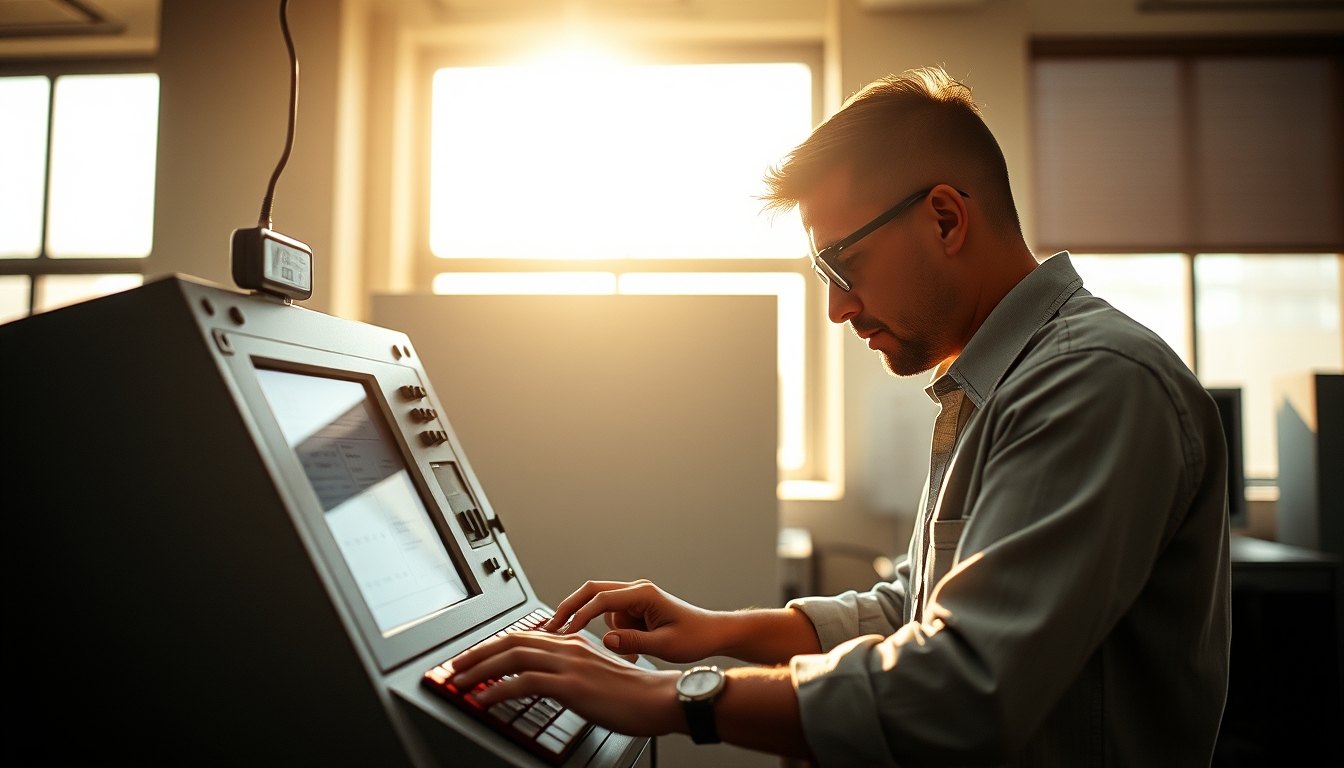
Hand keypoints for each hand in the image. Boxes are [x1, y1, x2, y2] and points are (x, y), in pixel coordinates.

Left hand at [446, 631, 682, 737]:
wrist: (658, 699)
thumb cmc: (631, 694)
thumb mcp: (594, 676)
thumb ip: (569, 672)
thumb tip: (544, 682)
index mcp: (572, 643)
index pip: (523, 636)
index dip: (494, 646)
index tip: (474, 658)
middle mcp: (567, 647)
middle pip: (511, 641)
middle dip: (478, 653)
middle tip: (455, 666)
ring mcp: (569, 664)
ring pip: (513, 657)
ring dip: (480, 669)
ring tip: (460, 681)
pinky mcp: (571, 685)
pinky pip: (524, 683)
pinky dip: (498, 690)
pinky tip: (484, 700)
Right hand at [544, 580, 726, 662]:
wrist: (713, 633)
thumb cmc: (695, 636)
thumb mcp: (665, 645)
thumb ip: (634, 643)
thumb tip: (606, 641)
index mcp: (643, 593)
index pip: (601, 599)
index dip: (579, 615)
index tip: (564, 632)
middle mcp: (636, 591)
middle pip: (592, 592)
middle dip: (570, 609)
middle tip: (550, 628)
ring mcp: (635, 599)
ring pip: (603, 612)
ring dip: (605, 632)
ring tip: (630, 654)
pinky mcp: (635, 610)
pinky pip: (615, 621)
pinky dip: (617, 636)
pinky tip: (635, 652)